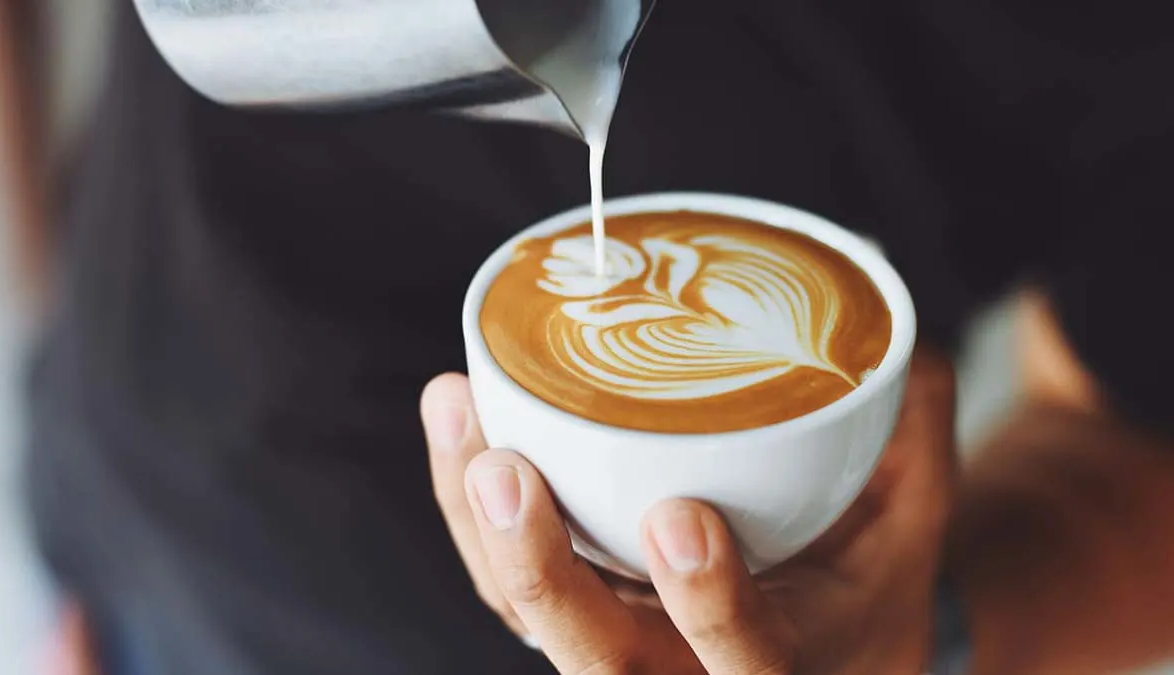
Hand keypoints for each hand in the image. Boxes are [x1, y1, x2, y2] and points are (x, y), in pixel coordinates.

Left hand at [421, 349, 955, 673]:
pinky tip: (460, 422)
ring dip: (477, 523)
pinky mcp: (573, 613)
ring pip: (525, 615)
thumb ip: (911, 439)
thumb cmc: (861, 588)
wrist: (819, 651)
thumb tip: (899, 342)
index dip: (711, 605)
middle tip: (506, 469)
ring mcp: (616, 648)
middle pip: (596, 659)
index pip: (746, 660)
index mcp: (781, 666)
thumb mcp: (909, 525)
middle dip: (541, 571)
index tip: (681, 519)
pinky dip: (469, 509)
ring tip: (457, 409)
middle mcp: (681, 674)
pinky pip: (505, 581)